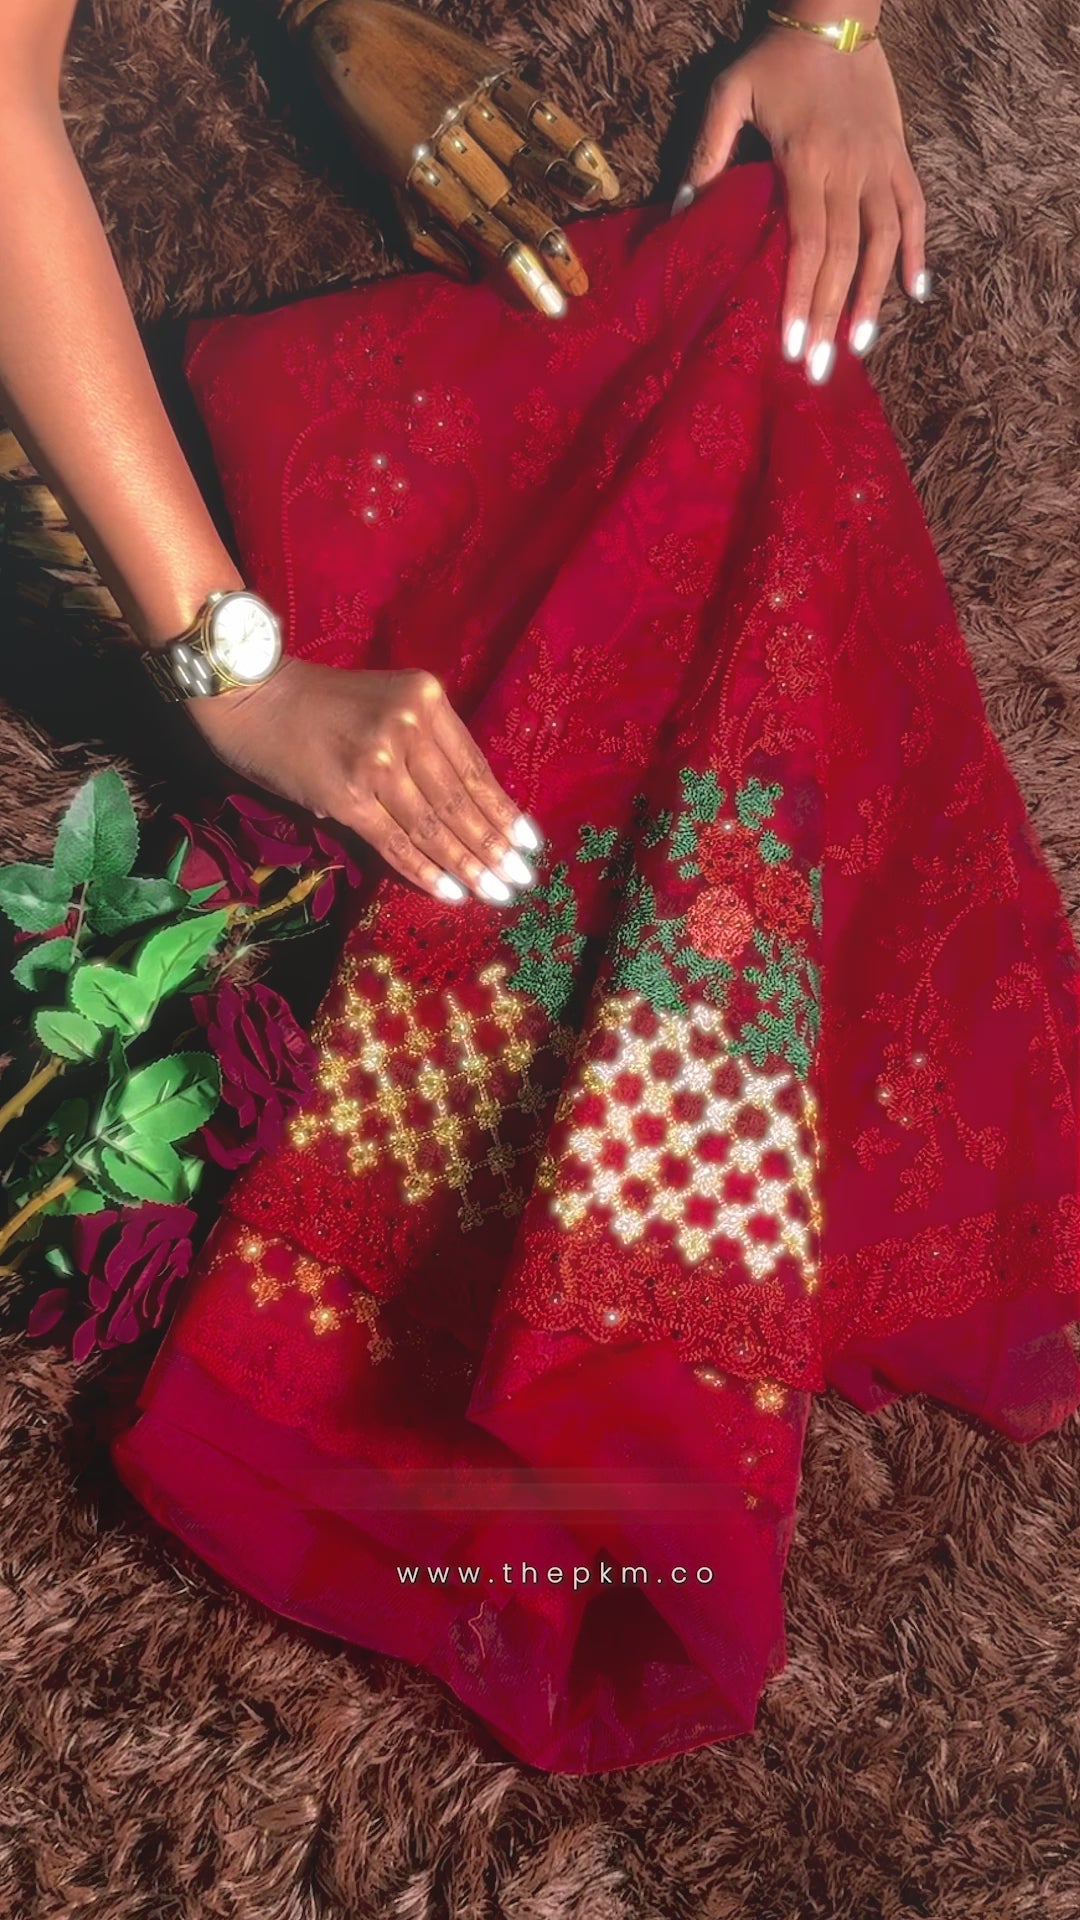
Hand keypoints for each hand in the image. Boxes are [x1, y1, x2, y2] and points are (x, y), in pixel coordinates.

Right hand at [188, 656, 541, 905]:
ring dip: (469, 867)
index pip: (475, 768)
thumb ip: (423, 746)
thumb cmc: (320, 703)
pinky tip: (452, 892)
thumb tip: (463, 812)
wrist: (253, 696)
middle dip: (495, 848)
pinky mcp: (347, 795)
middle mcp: (407, 726)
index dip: (504, 811)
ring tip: (497, 893)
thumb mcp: (387, 703)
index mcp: (426, 699)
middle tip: (521, 880)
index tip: (530, 844)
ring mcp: (377, 761)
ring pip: (434, 826)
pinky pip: (396, 842)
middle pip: (460, 801)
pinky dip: (426, 871)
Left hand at [283, 0, 619, 317]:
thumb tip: (468, 276)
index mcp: (418, 174)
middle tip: (581, 283)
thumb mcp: (380, 177)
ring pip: (523, 155)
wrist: (342, 23)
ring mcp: (469, 104)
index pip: (478, 230)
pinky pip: (533, 105)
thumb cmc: (360, 113)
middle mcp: (446, 142)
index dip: (516, 268)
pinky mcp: (484, 71)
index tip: (549, 303)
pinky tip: (593, 163)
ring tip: (599, 210)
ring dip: (563, 182)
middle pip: (506, 202)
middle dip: (546, 245)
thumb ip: (422, 229)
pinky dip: (566, 134)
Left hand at [675, 26, 927, 380]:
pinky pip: (915, 209)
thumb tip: (683, 207)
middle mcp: (849, 171)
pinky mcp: (898, 156)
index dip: (799, 298)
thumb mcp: (730, 93)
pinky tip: (915, 291)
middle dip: (828, 317)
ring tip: (860, 344)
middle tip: (816, 368)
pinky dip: (916, 250)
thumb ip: (708, 152)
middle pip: (842, 258)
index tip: (790, 345)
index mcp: (807, 162)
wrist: (833, 13)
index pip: (807, 245)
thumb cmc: (774, 57)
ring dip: (873, 297)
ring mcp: (880, 165)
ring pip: (883, 242)